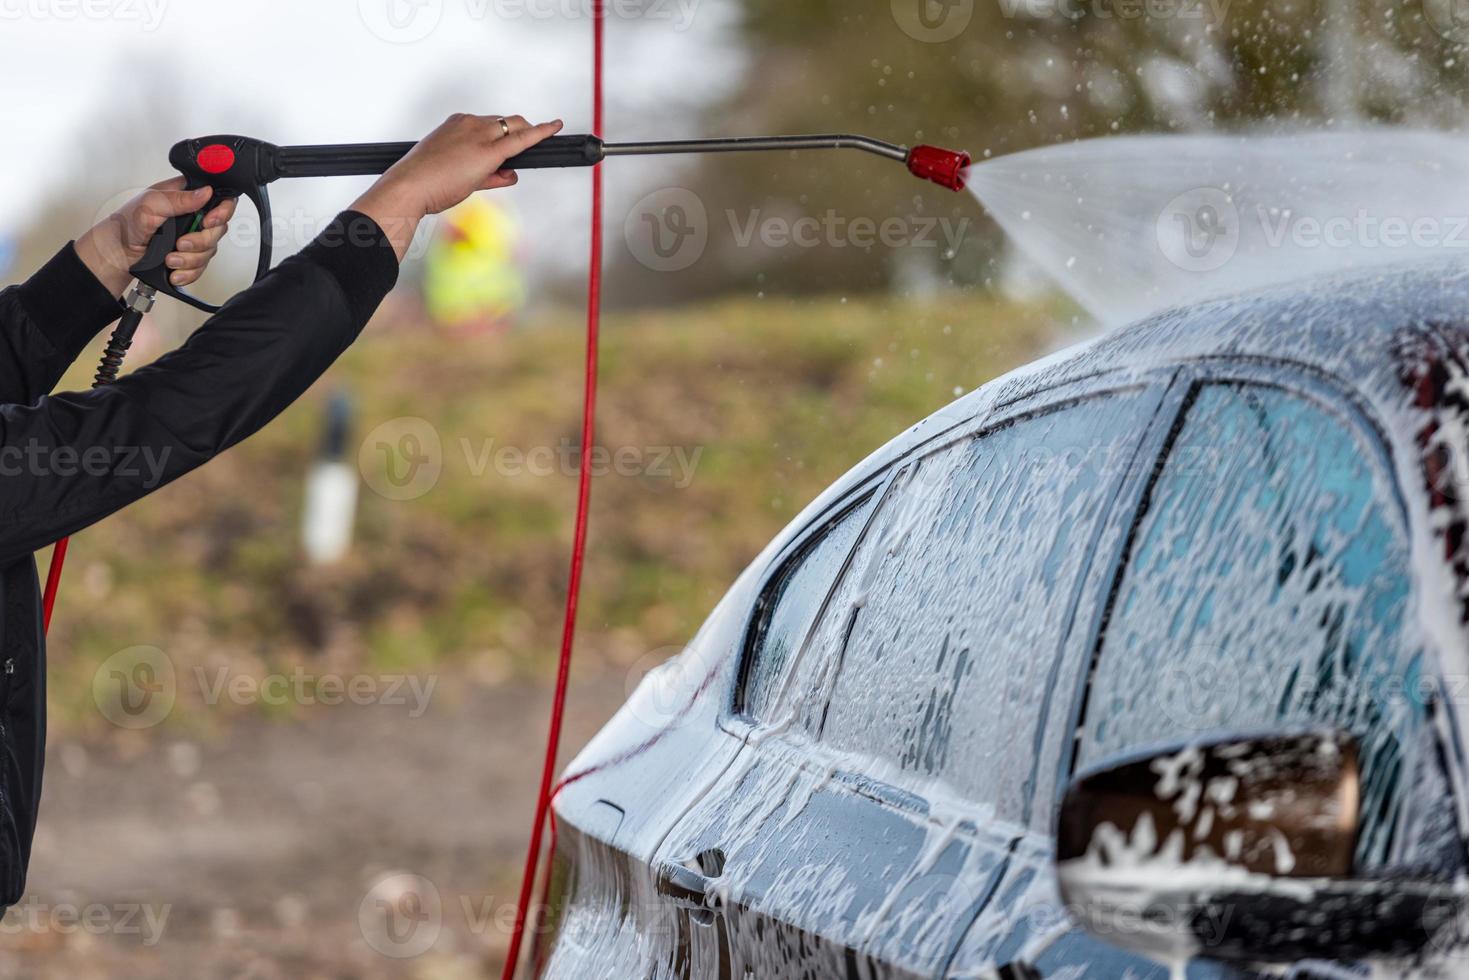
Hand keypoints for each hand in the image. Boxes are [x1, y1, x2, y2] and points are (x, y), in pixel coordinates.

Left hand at [75, 178, 237, 296]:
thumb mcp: (151, 204)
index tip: (208, 222)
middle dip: (201, 242)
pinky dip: (188, 272)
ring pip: (210, 251)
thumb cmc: (127, 222)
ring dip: (190, 259)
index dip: (222, 211)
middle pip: (219, 229)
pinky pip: (202, 267)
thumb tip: (206, 192)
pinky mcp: (190, 256)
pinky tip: (174, 270)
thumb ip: (180, 198)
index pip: (220, 199)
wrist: (117, 252)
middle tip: (181, 243)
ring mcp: (193, 237)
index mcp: (186, 196)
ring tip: (170, 258)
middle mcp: (193, 216)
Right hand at [352, 113, 563, 259]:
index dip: (504, 132)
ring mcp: (479, 134)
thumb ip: (489, 175)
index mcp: (457, 124)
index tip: (513, 136)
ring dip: (526, 137)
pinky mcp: (488, 151)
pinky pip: (521, 139)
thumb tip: (511, 175)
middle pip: (506, 122)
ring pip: (514, 127)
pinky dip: (541, 133)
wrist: (408, 187)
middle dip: (521, 132)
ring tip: (537, 147)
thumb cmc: (425, 185)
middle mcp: (469, 123)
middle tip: (532, 145)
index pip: (489, 125)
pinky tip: (555, 128)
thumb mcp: (459, 176)